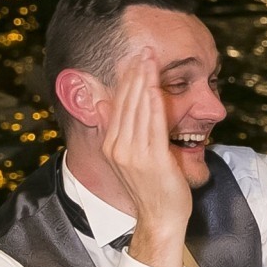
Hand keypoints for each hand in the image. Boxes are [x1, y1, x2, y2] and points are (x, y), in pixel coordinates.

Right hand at [97, 51, 189, 266]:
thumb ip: (121, 133)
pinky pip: (151, 125)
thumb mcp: (130, 158)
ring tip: (148, 58)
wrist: (160, 218)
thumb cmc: (152, 189)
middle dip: (134, 74)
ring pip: (137, 109)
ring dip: (143, 81)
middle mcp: (118, 147)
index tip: (133, 59)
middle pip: (126, 102)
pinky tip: (154, 86)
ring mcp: (133, 154)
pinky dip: (152, 103)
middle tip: (141, 49)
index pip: (118, 105)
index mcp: (112, 145)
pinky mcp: (151, 159)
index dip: (126, 80)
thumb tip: (106, 107)